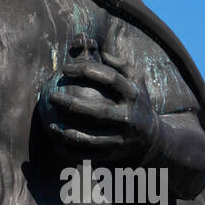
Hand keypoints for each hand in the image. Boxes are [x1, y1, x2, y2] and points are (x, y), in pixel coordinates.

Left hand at [39, 36, 159, 164]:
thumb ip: (121, 65)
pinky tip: (57, 143)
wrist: (153, 139)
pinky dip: (73, 151)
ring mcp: (122, 137)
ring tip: (50, 124)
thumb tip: (99, 50)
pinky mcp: (116, 153)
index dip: (87, 71)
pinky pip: (90, 154)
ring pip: (91, 138)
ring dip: (68, 132)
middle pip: (98, 112)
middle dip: (71, 105)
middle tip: (50, 96)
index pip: (110, 78)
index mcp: (134, 94)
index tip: (65, 68)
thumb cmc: (137, 102)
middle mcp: (129, 117)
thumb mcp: (137, 81)